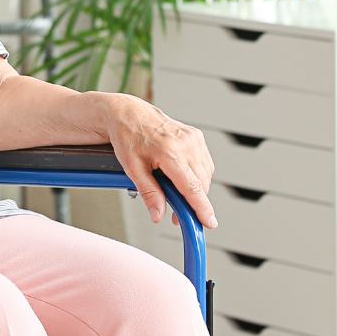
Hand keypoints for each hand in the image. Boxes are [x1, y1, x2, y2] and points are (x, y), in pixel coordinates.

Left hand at [100, 95, 216, 228]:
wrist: (128, 113)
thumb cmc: (127, 136)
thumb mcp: (132, 168)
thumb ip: (149, 193)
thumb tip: (158, 215)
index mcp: (170, 152)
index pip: (192, 187)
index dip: (202, 208)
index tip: (209, 222)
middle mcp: (186, 144)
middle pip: (201, 184)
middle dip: (193, 203)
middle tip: (177, 215)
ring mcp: (193, 138)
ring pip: (205, 175)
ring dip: (196, 189)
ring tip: (175, 193)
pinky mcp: (196, 136)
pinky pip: (204, 163)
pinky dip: (197, 175)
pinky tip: (182, 176)